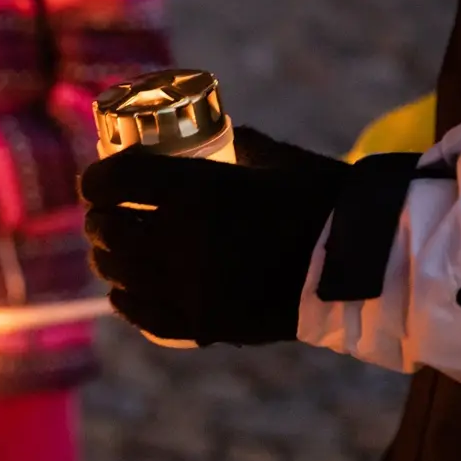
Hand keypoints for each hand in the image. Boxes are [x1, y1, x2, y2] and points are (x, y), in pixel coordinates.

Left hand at [81, 127, 349, 346]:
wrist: (364, 263)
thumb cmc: (321, 199)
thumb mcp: (269, 157)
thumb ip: (230, 145)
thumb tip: (204, 135)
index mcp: (197, 191)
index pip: (117, 182)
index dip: (96, 179)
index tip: (96, 180)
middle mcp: (184, 241)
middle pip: (110, 230)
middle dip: (98, 220)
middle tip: (102, 216)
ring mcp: (192, 287)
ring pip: (119, 274)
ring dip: (107, 260)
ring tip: (110, 252)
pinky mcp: (205, 324)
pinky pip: (144, 315)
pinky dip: (127, 301)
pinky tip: (126, 291)